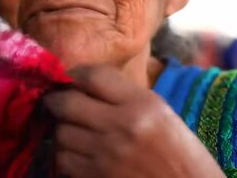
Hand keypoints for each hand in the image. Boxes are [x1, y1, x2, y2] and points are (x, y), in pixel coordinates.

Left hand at [43, 65, 224, 177]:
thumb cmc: (180, 155)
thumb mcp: (162, 115)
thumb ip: (126, 97)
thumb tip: (85, 84)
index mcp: (143, 104)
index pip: (94, 76)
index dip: (75, 73)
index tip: (69, 78)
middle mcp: (122, 126)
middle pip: (67, 103)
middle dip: (56, 101)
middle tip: (56, 103)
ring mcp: (107, 156)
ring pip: (61, 134)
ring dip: (62, 132)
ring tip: (72, 132)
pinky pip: (64, 162)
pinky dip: (66, 157)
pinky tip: (77, 156)